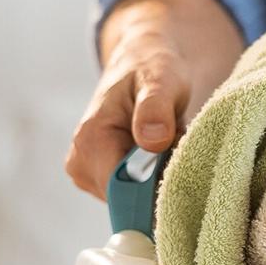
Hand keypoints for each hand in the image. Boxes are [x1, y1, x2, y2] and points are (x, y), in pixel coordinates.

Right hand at [64, 28, 191, 198]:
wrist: (143, 63)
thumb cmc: (152, 68)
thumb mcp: (160, 79)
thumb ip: (155, 108)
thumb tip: (153, 140)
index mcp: (90, 142)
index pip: (123, 193)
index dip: (156, 192)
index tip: (183, 174)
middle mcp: (82, 165)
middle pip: (131, 201)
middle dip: (161, 183)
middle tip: (180, 148)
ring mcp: (91, 176)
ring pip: (136, 200)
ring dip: (161, 181)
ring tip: (171, 146)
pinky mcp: (104, 180)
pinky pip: (137, 194)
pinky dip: (156, 180)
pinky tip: (163, 154)